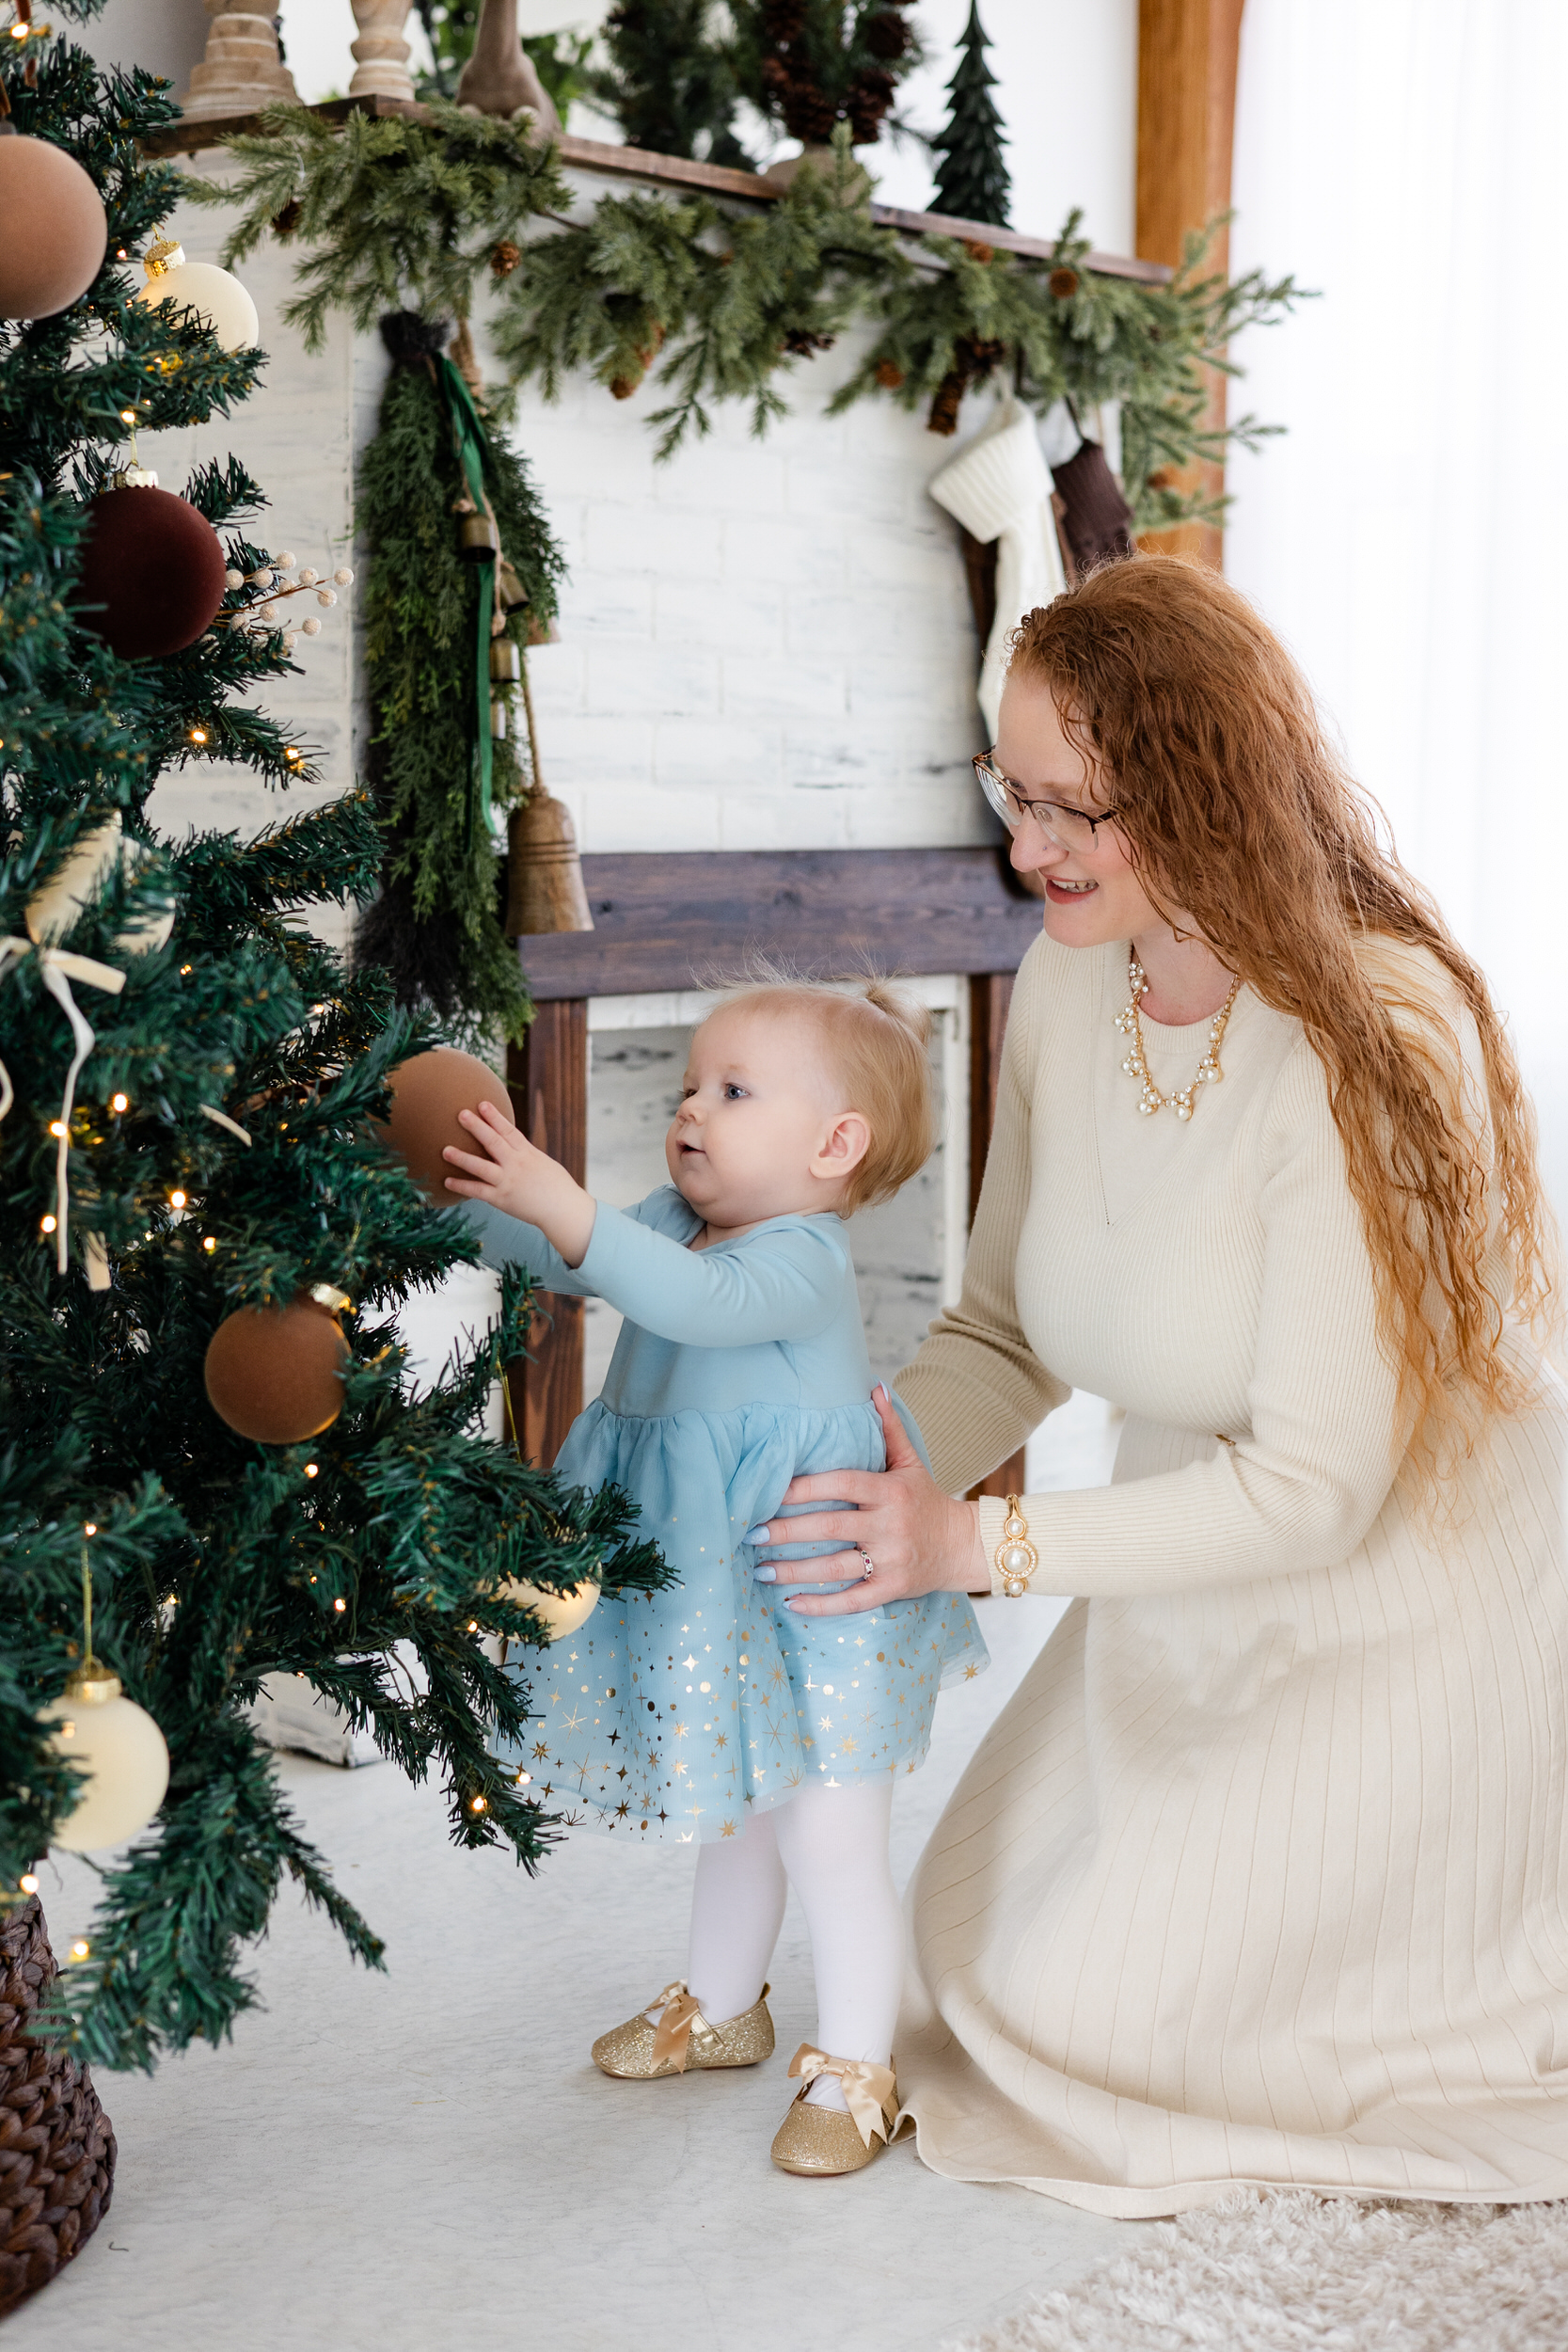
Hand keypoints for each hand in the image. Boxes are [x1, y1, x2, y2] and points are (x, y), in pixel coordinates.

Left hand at [442, 1102, 595, 1266]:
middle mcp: (516, 1164)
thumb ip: (525, 1154)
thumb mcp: (542, 1163)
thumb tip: (512, 1144)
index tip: (482, 1103)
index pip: (509, 1130)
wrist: (563, 1209)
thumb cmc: (556, 1186)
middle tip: (461, 1114)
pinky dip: (462, 1186)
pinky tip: (447, 1181)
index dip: (495, 1116)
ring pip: (481, 1167)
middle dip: (477, 1127)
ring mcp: (508, 1181)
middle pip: (494, 1142)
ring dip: (462, 1158)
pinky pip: (478, 1191)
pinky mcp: (501, 1199)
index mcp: (527, 1153)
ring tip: (445, 1150)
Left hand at [750, 1385, 984, 1617]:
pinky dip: (821, 1605)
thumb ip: (889, 1427)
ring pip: (835, 1567)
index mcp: (890, 1491)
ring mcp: (891, 1561)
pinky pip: (852, 1601)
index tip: (772, 1492)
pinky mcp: (892, 1589)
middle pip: (830, 1526)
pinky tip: (791, 1602)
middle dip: (787, 1531)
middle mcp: (889, 1525)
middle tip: (751, 1533)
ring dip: (794, 1570)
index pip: (842, 1483)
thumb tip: (874, 1387)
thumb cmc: (926, 1500)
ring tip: (760, 1569)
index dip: (805, 1487)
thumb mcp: (910, 1462)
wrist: (963, 1546)